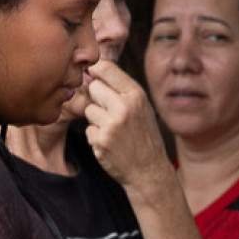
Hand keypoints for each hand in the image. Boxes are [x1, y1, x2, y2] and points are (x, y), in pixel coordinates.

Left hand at [81, 62, 174, 189]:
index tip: (95, 75)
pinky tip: (111, 142)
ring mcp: (111, 124)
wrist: (149, 170)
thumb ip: (121, 89)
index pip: (105, 67)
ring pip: (89, 109)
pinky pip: (88, 129)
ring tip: (114, 129)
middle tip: (110, 111)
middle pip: (93, 87)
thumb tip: (93, 71)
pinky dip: (96, 136)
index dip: (96, 71)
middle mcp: (124, 107)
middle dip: (97, 97)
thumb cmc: (144, 135)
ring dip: (97, 119)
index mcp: (136, 95)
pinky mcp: (101, 141)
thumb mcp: (142, 107)